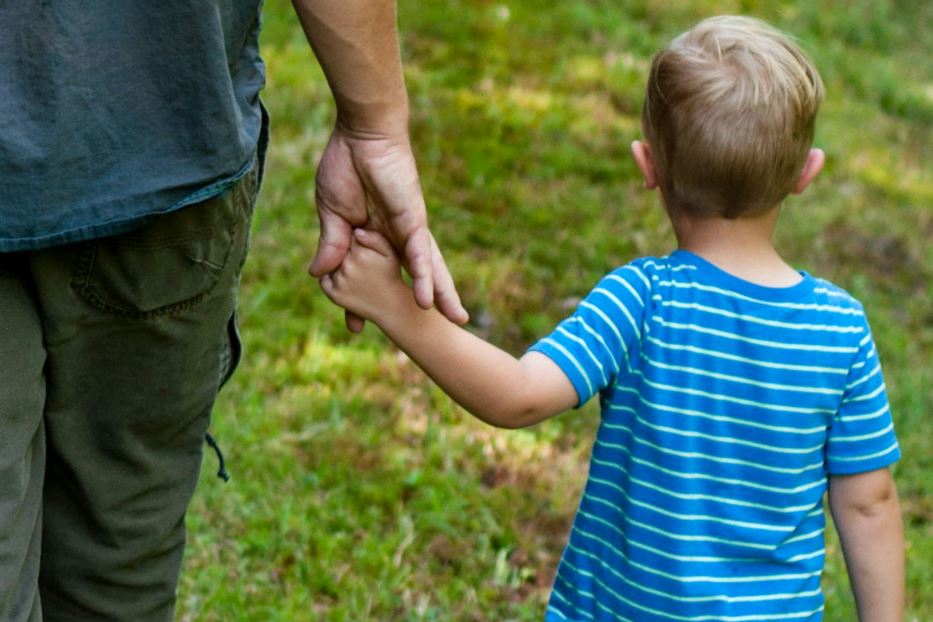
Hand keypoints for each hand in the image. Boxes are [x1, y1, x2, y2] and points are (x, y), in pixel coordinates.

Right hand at [308, 124, 467, 330]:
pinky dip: (423, 277)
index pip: (373, 276)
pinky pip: (419, 253)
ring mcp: (407, 230)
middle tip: (438, 330)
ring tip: (453, 320)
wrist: (360, 134)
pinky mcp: (412, 220)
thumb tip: (318, 275)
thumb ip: (331, 245)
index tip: (355, 328)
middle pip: (414, 276)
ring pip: (427, 268)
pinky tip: (426, 300)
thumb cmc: (346, 166)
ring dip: (439, 295)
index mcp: (375, 237)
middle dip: (422, 302)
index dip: (362, 301)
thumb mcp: (332, 215)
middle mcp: (396, 238)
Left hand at [319, 229, 411, 325]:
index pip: (350, 237)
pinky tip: (345, 280)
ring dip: (338, 265)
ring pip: (330, 264)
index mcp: (361, 253)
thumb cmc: (390, 276)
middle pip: (338, 250)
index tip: (365, 250)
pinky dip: (330, 278)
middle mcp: (348, 266)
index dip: (357, 242)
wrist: (391, 306)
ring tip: (356, 273)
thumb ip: (375, 238)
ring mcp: (340, 281)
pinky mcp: (334, 295)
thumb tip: (356, 232)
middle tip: (361, 264)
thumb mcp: (390, 253)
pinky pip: (324, 279)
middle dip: (346, 253)